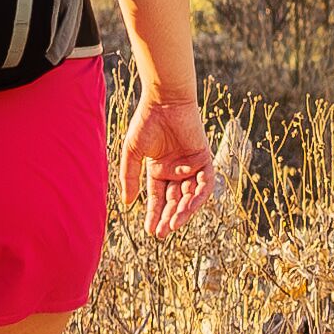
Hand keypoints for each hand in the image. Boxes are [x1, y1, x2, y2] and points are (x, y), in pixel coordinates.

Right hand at [118, 89, 215, 235]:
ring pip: (190, 196)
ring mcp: (191, 165)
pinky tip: (188, 207)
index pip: (158, 199)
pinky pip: (205, 183)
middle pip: (174, 201)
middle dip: (168, 217)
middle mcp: (175, 170)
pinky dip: (198, 196)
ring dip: (183, 211)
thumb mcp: (133, 152)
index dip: (154, 215)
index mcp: (158, 170)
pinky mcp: (204, 158)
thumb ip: (130, 177)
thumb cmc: (146, 121)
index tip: (149, 231)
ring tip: (173, 224)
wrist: (164, 100)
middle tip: (161, 233)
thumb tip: (128, 204)